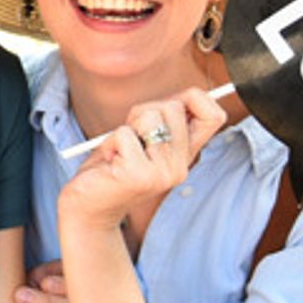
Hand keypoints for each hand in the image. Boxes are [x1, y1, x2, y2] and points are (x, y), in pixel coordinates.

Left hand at [59, 88, 226, 233]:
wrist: (88, 209)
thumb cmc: (111, 167)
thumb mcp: (143, 139)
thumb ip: (163, 120)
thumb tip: (190, 94)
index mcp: (185, 156)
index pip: (214, 116)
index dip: (195, 99)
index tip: (170, 105)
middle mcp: (180, 167)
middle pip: (173, 106)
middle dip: (143, 112)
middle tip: (129, 138)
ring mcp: (162, 173)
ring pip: (149, 117)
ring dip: (125, 128)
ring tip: (119, 152)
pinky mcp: (139, 175)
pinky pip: (124, 134)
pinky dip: (110, 142)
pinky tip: (110, 163)